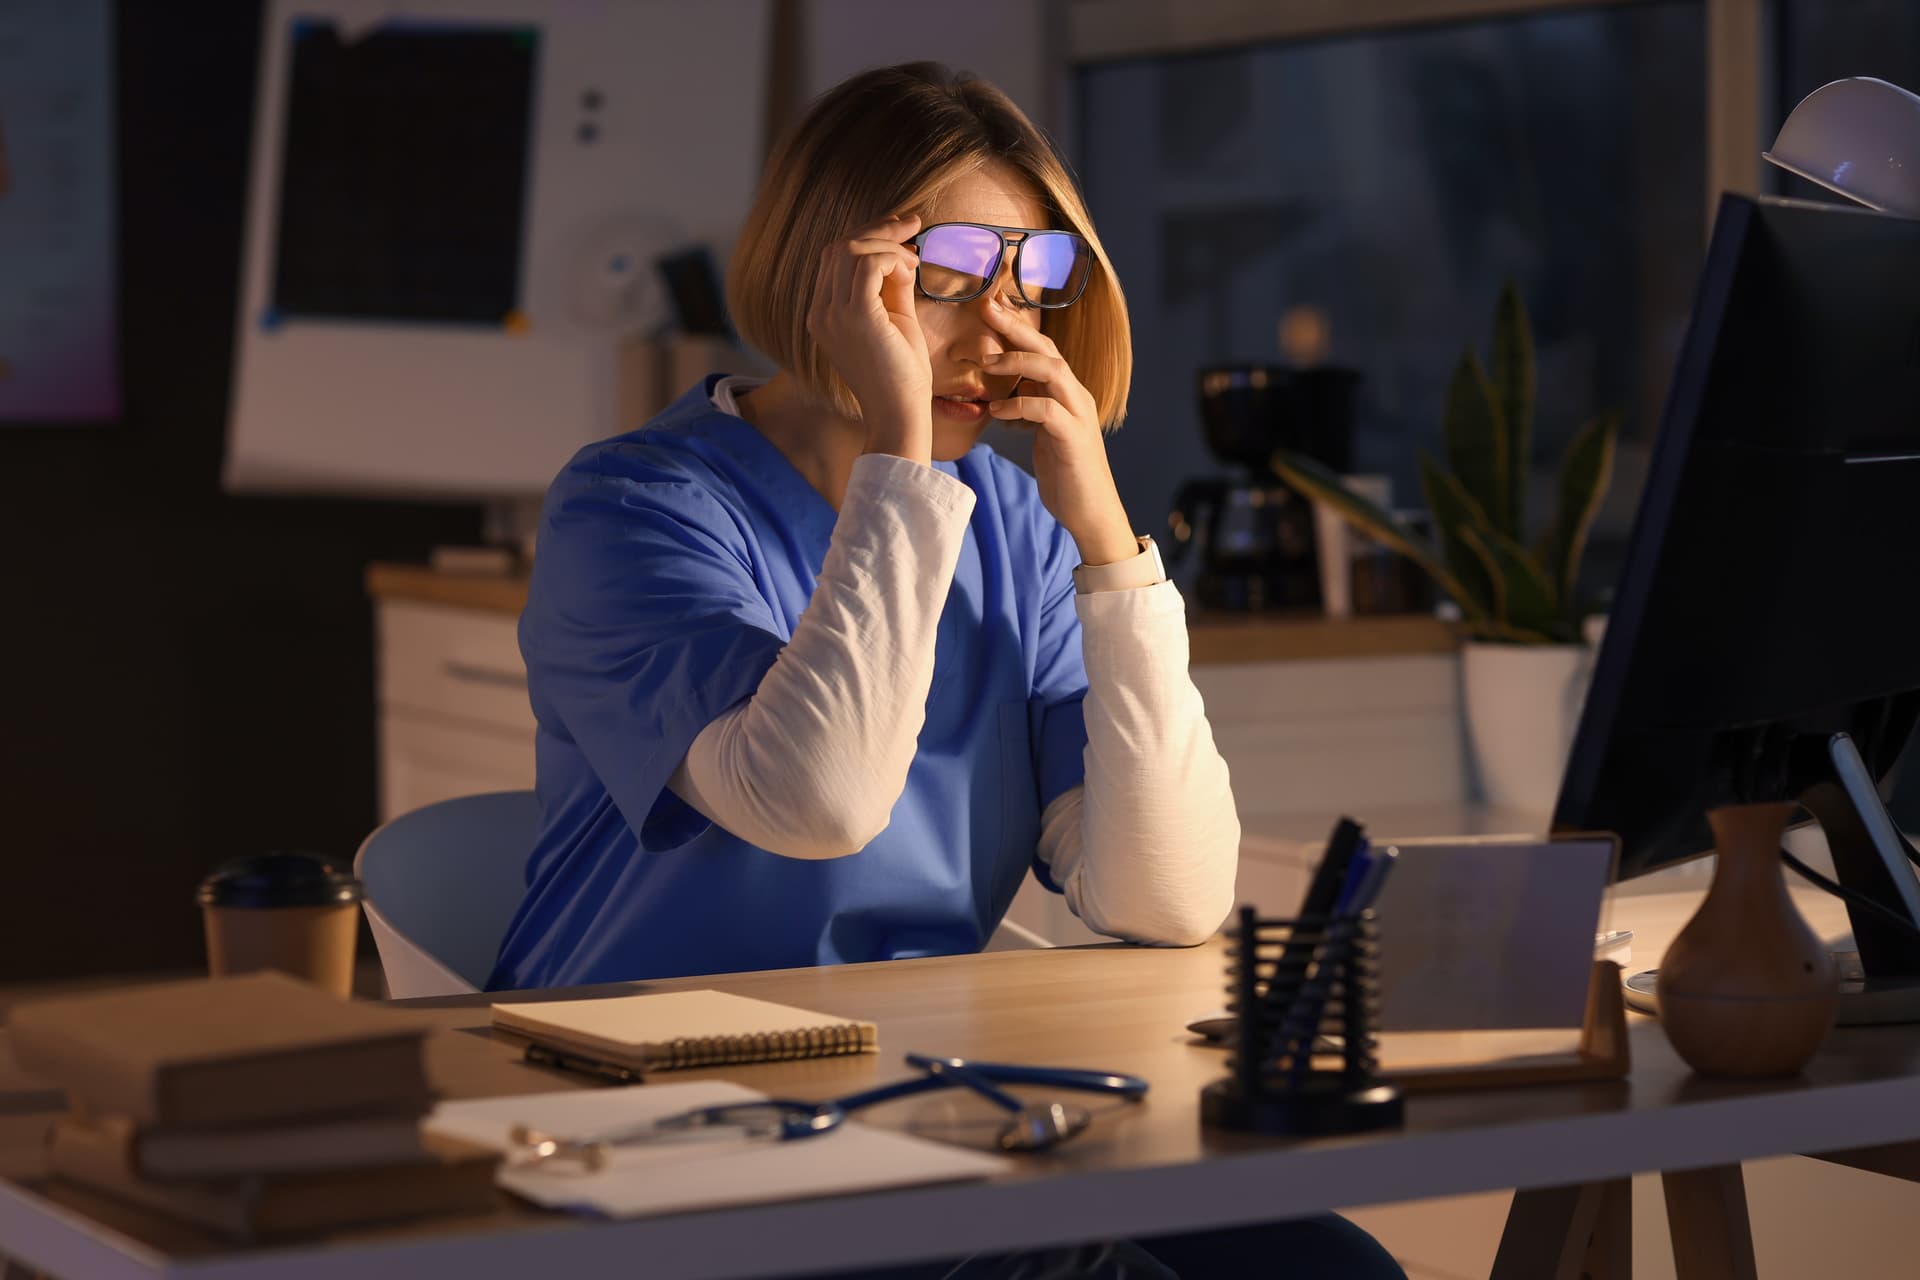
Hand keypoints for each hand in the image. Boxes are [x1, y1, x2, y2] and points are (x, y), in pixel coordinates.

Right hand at [805, 213, 931, 460]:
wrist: (900, 414)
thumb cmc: (901, 375)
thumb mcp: (895, 319)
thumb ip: (891, 287)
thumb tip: (901, 253)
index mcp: (824, 314)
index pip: (836, 257)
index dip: (869, 235)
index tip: (903, 230)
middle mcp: (821, 312)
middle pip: (840, 246)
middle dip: (879, 229)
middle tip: (913, 227)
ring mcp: (833, 315)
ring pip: (851, 249)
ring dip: (889, 245)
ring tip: (915, 262)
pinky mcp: (855, 317)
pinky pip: (869, 264)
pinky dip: (892, 259)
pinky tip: (911, 272)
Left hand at [983, 299, 1138, 564]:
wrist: (1091, 511)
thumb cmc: (1065, 473)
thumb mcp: (1043, 434)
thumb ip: (1030, 408)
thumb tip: (1001, 394)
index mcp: (1068, 392)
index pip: (1044, 349)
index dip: (1017, 327)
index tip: (990, 308)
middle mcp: (1077, 396)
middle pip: (1048, 349)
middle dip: (1016, 328)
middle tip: (986, 309)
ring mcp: (1079, 415)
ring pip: (1052, 371)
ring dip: (1017, 362)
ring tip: (986, 363)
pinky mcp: (1073, 438)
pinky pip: (1045, 411)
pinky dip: (1019, 405)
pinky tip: (996, 409)